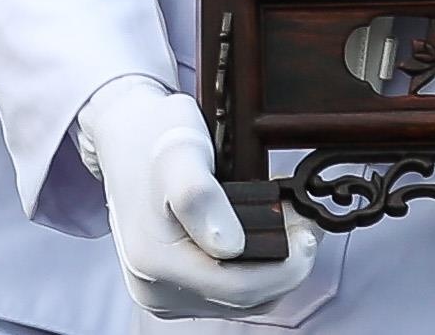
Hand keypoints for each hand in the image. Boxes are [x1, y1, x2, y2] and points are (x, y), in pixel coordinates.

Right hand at [79, 77, 312, 319]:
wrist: (123, 134)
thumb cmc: (153, 135)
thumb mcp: (180, 150)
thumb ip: (200, 196)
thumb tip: (230, 246)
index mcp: (155, 262)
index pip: (240, 289)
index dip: (286, 268)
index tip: (311, 233)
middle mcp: (155, 289)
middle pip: (243, 299)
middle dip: (284, 264)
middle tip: (305, 221)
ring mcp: (162, 293)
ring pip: (239, 300)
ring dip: (271, 267)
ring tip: (289, 224)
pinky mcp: (172, 289)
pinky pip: (225, 292)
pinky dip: (251, 268)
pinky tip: (262, 235)